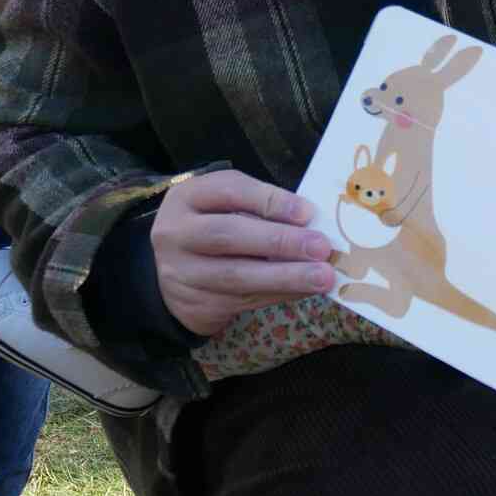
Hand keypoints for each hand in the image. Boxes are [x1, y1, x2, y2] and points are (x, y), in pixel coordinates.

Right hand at [150, 170, 336, 336]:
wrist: (173, 274)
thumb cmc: (212, 227)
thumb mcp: (223, 206)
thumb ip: (259, 207)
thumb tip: (311, 222)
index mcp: (186, 197)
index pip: (228, 192)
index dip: (268, 201)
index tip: (307, 212)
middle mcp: (176, 234)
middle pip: (227, 235)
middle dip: (280, 241)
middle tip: (321, 247)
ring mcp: (182, 273)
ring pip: (237, 276)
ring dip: (286, 277)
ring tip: (322, 277)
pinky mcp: (197, 304)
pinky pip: (244, 300)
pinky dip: (280, 294)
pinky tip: (306, 290)